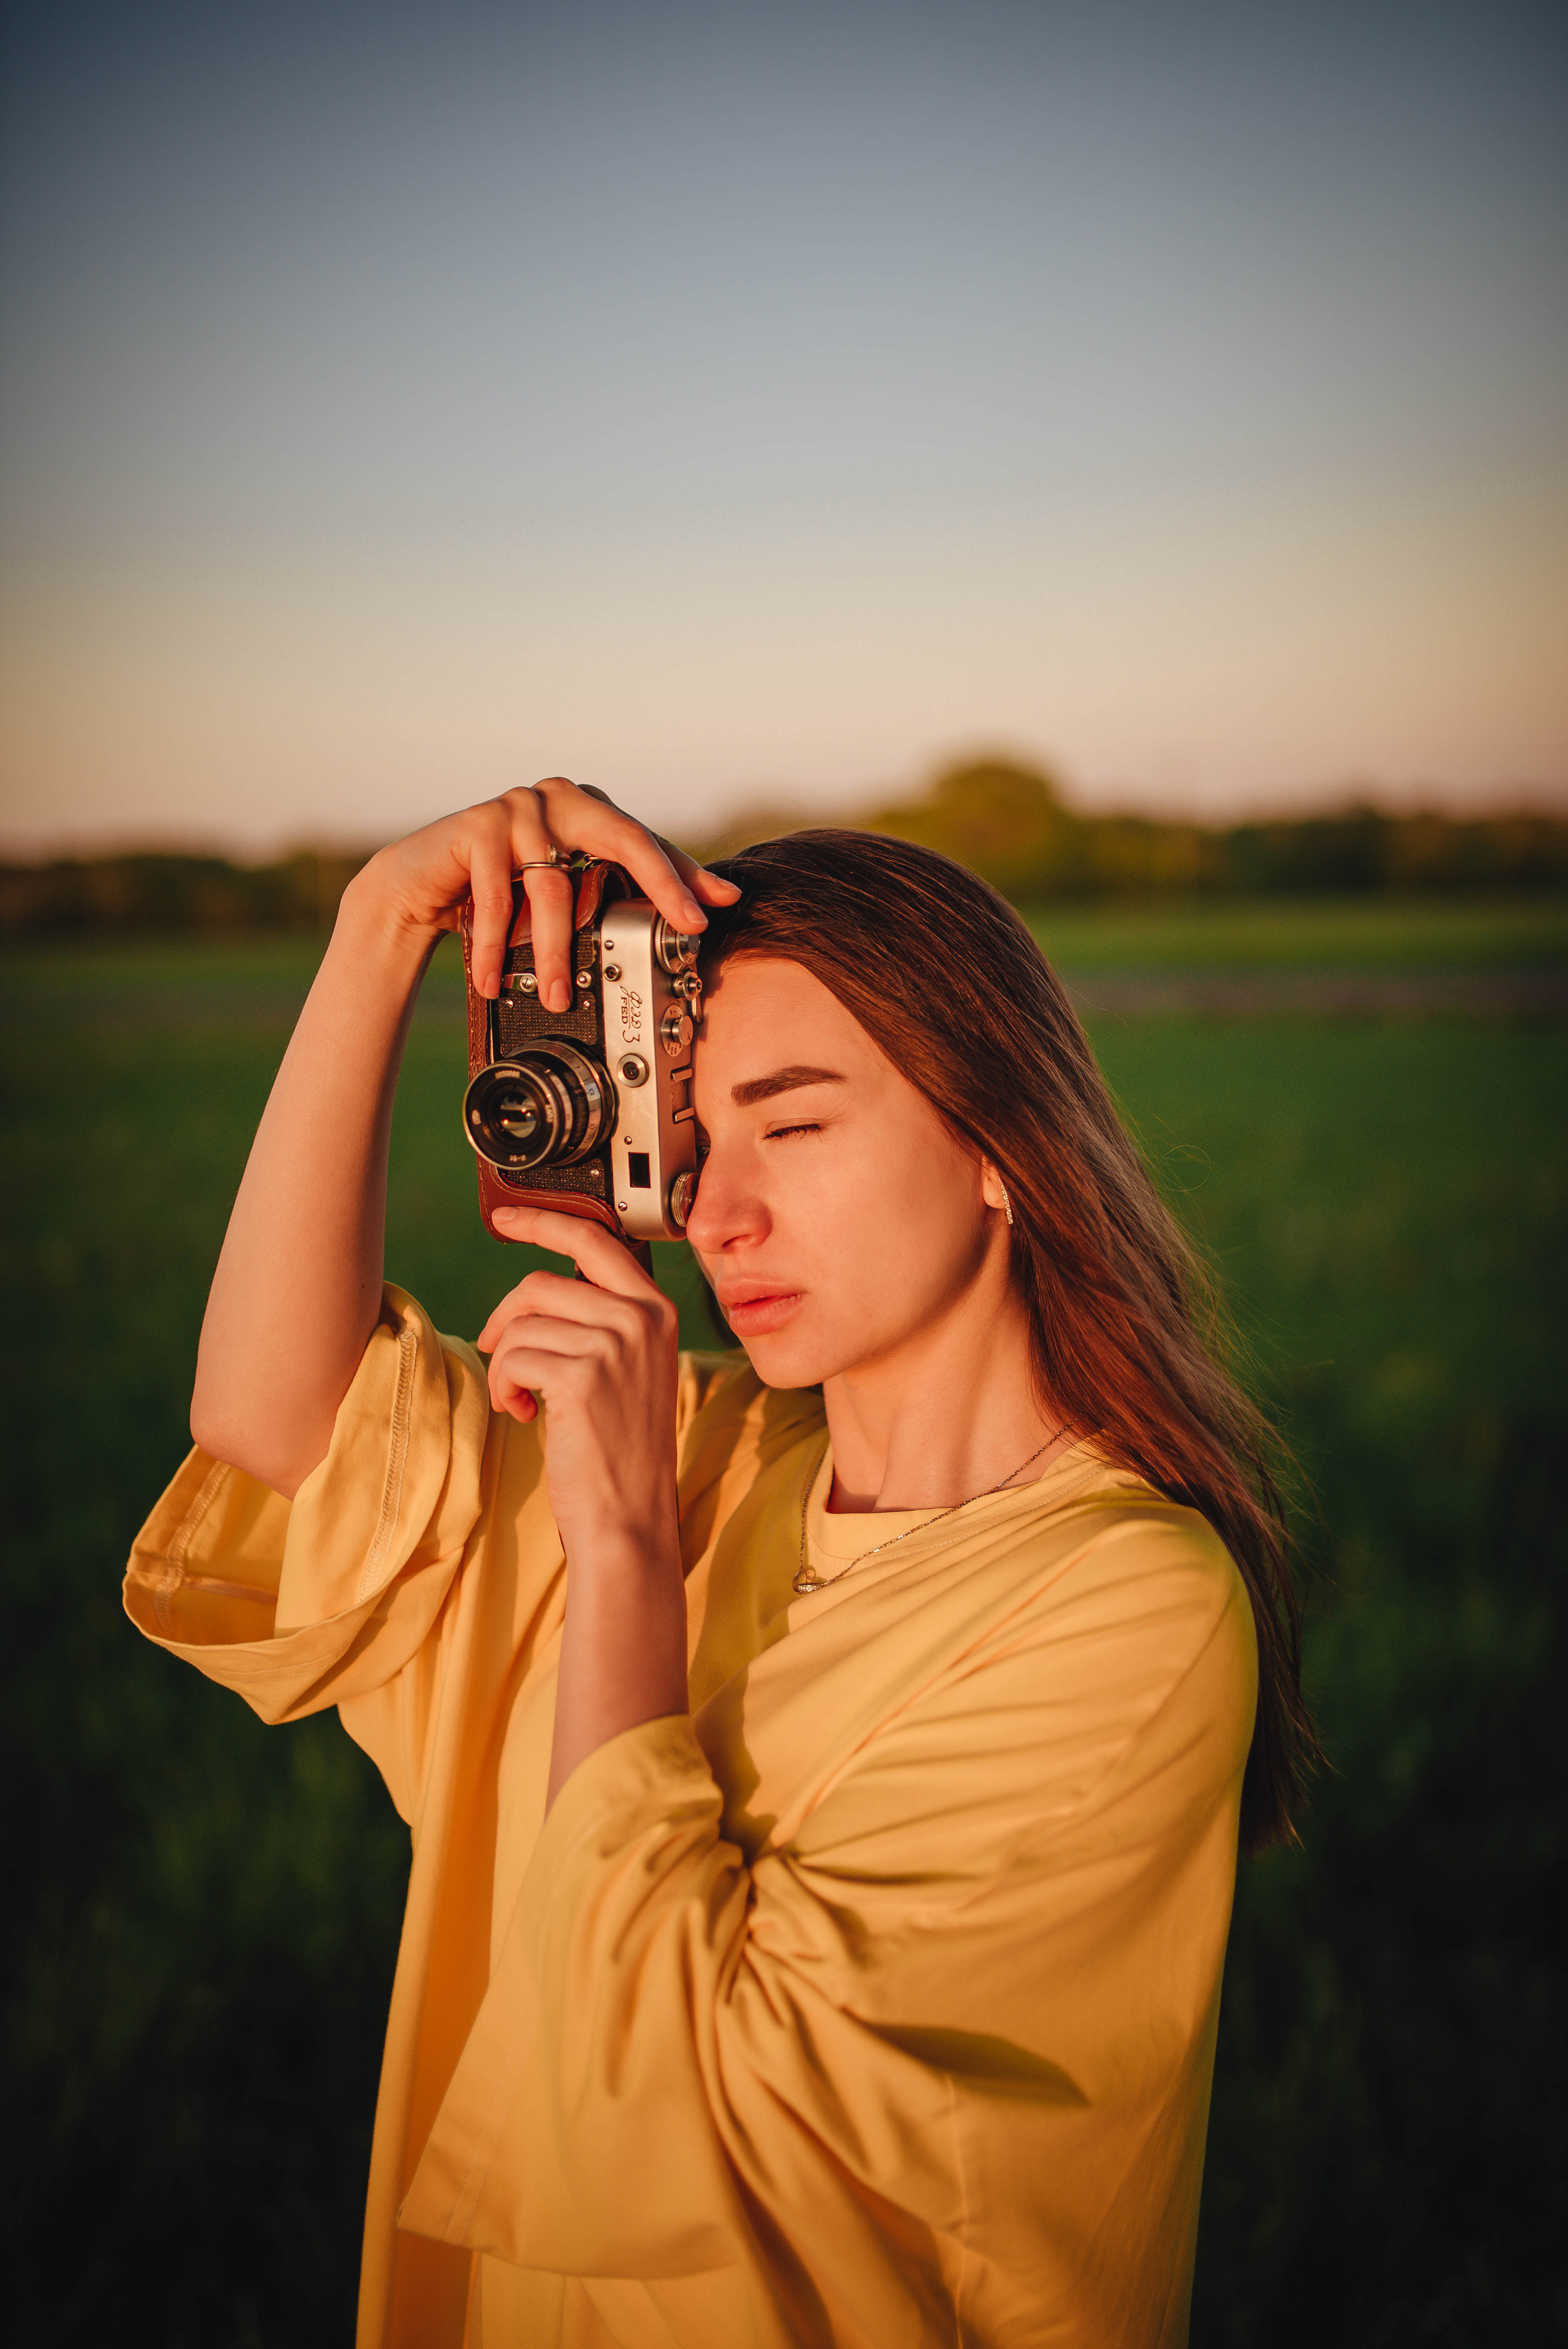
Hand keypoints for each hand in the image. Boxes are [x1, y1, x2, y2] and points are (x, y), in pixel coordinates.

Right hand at [351, 775, 738, 1014]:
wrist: (421, 883)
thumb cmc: (501, 890)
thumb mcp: (563, 892)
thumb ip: (612, 894)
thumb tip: (690, 917)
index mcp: (589, 809)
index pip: (646, 841)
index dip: (682, 875)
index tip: (711, 911)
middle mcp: (561, 798)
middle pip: (623, 839)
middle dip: (659, 886)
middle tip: (682, 928)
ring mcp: (519, 805)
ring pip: (554, 886)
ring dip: (556, 951)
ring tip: (560, 997)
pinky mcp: (477, 825)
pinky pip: (496, 894)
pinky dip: (494, 945)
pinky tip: (495, 980)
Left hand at [475, 1205, 681, 1563]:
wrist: (628, 1517)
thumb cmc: (618, 1450)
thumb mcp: (626, 1369)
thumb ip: (600, 1320)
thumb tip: (538, 1290)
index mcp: (655, 1310)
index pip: (594, 1239)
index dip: (543, 1222)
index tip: (506, 1217)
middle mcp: (642, 1319)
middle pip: (539, 1282)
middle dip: (504, 1319)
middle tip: (498, 1352)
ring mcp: (615, 1345)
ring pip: (521, 1324)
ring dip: (506, 1364)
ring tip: (523, 1400)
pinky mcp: (582, 1376)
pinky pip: (513, 1358)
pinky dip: (506, 1388)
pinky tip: (526, 1415)